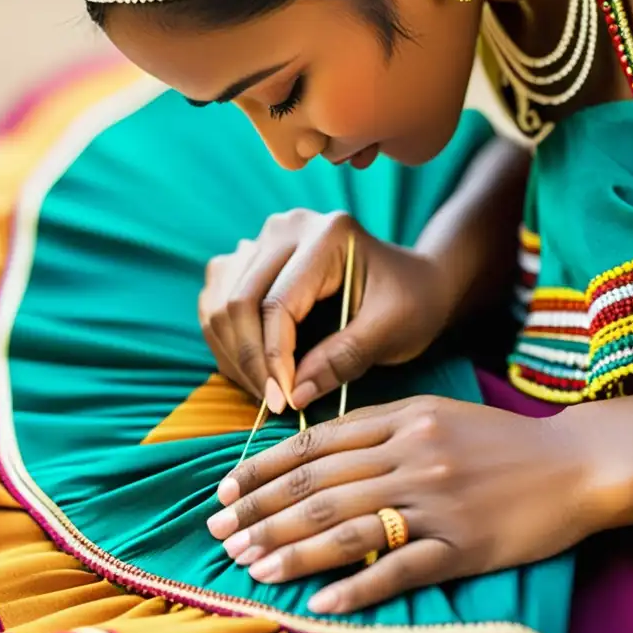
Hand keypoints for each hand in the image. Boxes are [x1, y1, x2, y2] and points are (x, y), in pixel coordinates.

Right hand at [198, 210, 453, 412]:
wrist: (417, 281)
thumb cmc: (413, 303)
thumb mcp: (392, 332)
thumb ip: (343, 359)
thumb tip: (293, 394)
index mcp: (327, 235)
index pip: (278, 303)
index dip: (273, 358)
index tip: (284, 402)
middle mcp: (287, 227)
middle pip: (239, 301)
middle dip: (250, 361)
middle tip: (273, 404)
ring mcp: (263, 239)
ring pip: (218, 303)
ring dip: (233, 354)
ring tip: (262, 392)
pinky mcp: (251, 258)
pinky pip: (216, 302)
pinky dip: (226, 343)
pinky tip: (250, 371)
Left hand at [205, 396, 598, 613]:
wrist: (576, 464)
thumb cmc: (497, 441)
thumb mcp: (432, 414)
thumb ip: (375, 428)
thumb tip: (308, 452)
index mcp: (400, 420)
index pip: (313, 446)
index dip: (262, 469)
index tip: (225, 490)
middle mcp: (411, 456)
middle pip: (318, 488)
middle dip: (260, 513)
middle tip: (219, 533)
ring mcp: (437, 501)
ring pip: (347, 527)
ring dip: (292, 551)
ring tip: (250, 568)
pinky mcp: (463, 545)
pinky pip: (399, 568)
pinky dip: (356, 586)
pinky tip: (321, 602)